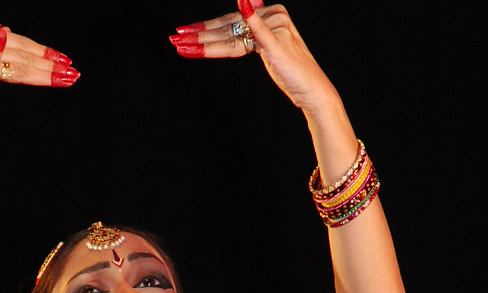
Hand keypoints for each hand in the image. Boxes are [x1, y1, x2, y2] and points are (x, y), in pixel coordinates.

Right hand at [0, 20, 78, 141]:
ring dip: (45, 72)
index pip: (21, 44)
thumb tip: (3, 31)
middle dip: (50, 64)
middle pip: (22, 54)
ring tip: (65, 78)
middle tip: (72, 72)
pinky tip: (4, 40)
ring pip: (18, 64)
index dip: (44, 52)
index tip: (65, 62)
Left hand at [170, 3, 337, 113]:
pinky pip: (260, 31)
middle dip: (198, 35)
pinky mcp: (278, 44)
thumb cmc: (291, 72)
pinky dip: (252, 19)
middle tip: (174, 39)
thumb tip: (248, 2)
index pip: (230, 23)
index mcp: (270, 15)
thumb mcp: (269, 48)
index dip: (205, 28)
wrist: (312, 89)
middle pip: (228, 28)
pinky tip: (243, 5)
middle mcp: (273, 17)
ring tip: (183, 46)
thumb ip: (255, 31)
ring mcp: (276, 29)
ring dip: (205, 42)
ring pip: (233, 37)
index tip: (182, 34)